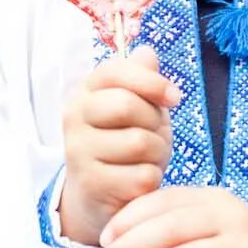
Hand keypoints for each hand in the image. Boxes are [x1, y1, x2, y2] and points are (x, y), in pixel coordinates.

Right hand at [58, 46, 177, 246]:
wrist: (98, 194)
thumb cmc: (123, 141)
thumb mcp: (137, 105)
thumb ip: (141, 77)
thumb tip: (147, 53)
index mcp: (85, 90)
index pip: (117, 70)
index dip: (153, 82)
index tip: (174, 97)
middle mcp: (73, 116)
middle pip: (128, 105)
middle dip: (154, 121)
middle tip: (154, 134)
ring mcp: (78, 152)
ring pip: (139, 143)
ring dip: (157, 153)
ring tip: (147, 158)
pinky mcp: (91, 184)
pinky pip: (142, 176)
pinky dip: (152, 179)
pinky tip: (139, 180)